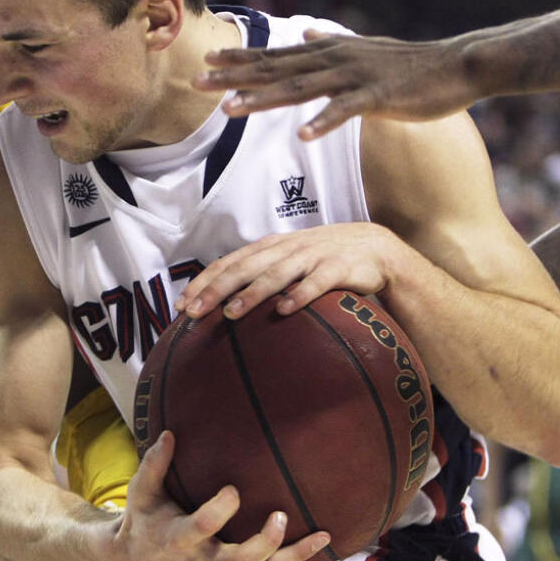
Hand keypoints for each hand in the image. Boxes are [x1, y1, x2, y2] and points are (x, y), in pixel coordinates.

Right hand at [113, 432, 329, 560]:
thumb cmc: (143, 521)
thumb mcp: (141, 493)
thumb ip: (155, 464)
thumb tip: (171, 433)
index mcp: (179, 538)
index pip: (201, 527)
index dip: (219, 510)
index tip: (234, 489)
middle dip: (266, 542)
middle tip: (282, 515)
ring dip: (295, 557)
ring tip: (323, 536)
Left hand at [173, 223, 404, 320]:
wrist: (376, 249)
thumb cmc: (325, 260)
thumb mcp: (290, 261)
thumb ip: (262, 274)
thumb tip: (224, 302)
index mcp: (271, 247)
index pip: (230, 262)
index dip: (205, 282)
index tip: (183, 305)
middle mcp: (288, 248)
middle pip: (245, 267)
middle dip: (216, 289)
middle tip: (195, 313)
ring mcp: (314, 256)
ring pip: (277, 273)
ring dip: (252, 293)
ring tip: (231, 313)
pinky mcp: (340, 267)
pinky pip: (317, 282)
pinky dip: (301, 295)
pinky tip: (285, 311)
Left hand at [194, 29, 478, 139]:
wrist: (456, 66)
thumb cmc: (410, 65)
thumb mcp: (364, 49)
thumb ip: (332, 43)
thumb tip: (308, 28)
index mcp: (329, 53)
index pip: (276, 57)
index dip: (240, 60)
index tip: (206, 62)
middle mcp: (335, 60)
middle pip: (276, 70)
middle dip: (235, 78)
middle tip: (197, 82)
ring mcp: (355, 77)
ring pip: (300, 89)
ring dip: (264, 100)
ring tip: (231, 110)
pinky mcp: (378, 97)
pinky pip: (346, 111)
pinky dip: (324, 122)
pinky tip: (303, 135)